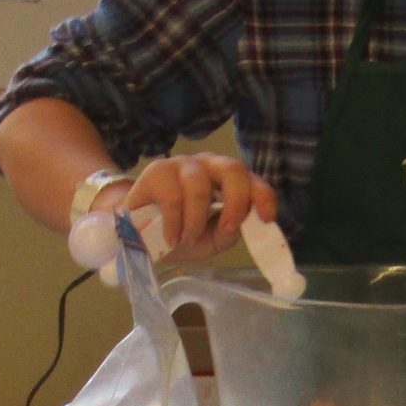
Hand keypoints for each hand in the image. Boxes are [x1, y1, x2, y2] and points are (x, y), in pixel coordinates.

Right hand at [100, 152, 276, 262]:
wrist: (138, 234)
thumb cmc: (180, 233)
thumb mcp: (211, 240)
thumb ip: (228, 231)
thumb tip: (238, 225)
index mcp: (227, 180)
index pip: (252, 179)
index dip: (263, 196)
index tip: (267, 219)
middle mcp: (208, 165)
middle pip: (232, 169)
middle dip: (235, 201)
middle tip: (227, 228)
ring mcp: (181, 165)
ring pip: (199, 186)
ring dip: (196, 221)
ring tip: (186, 240)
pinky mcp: (156, 171)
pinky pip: (173, 197)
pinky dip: (176, 224)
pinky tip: (171, 238)